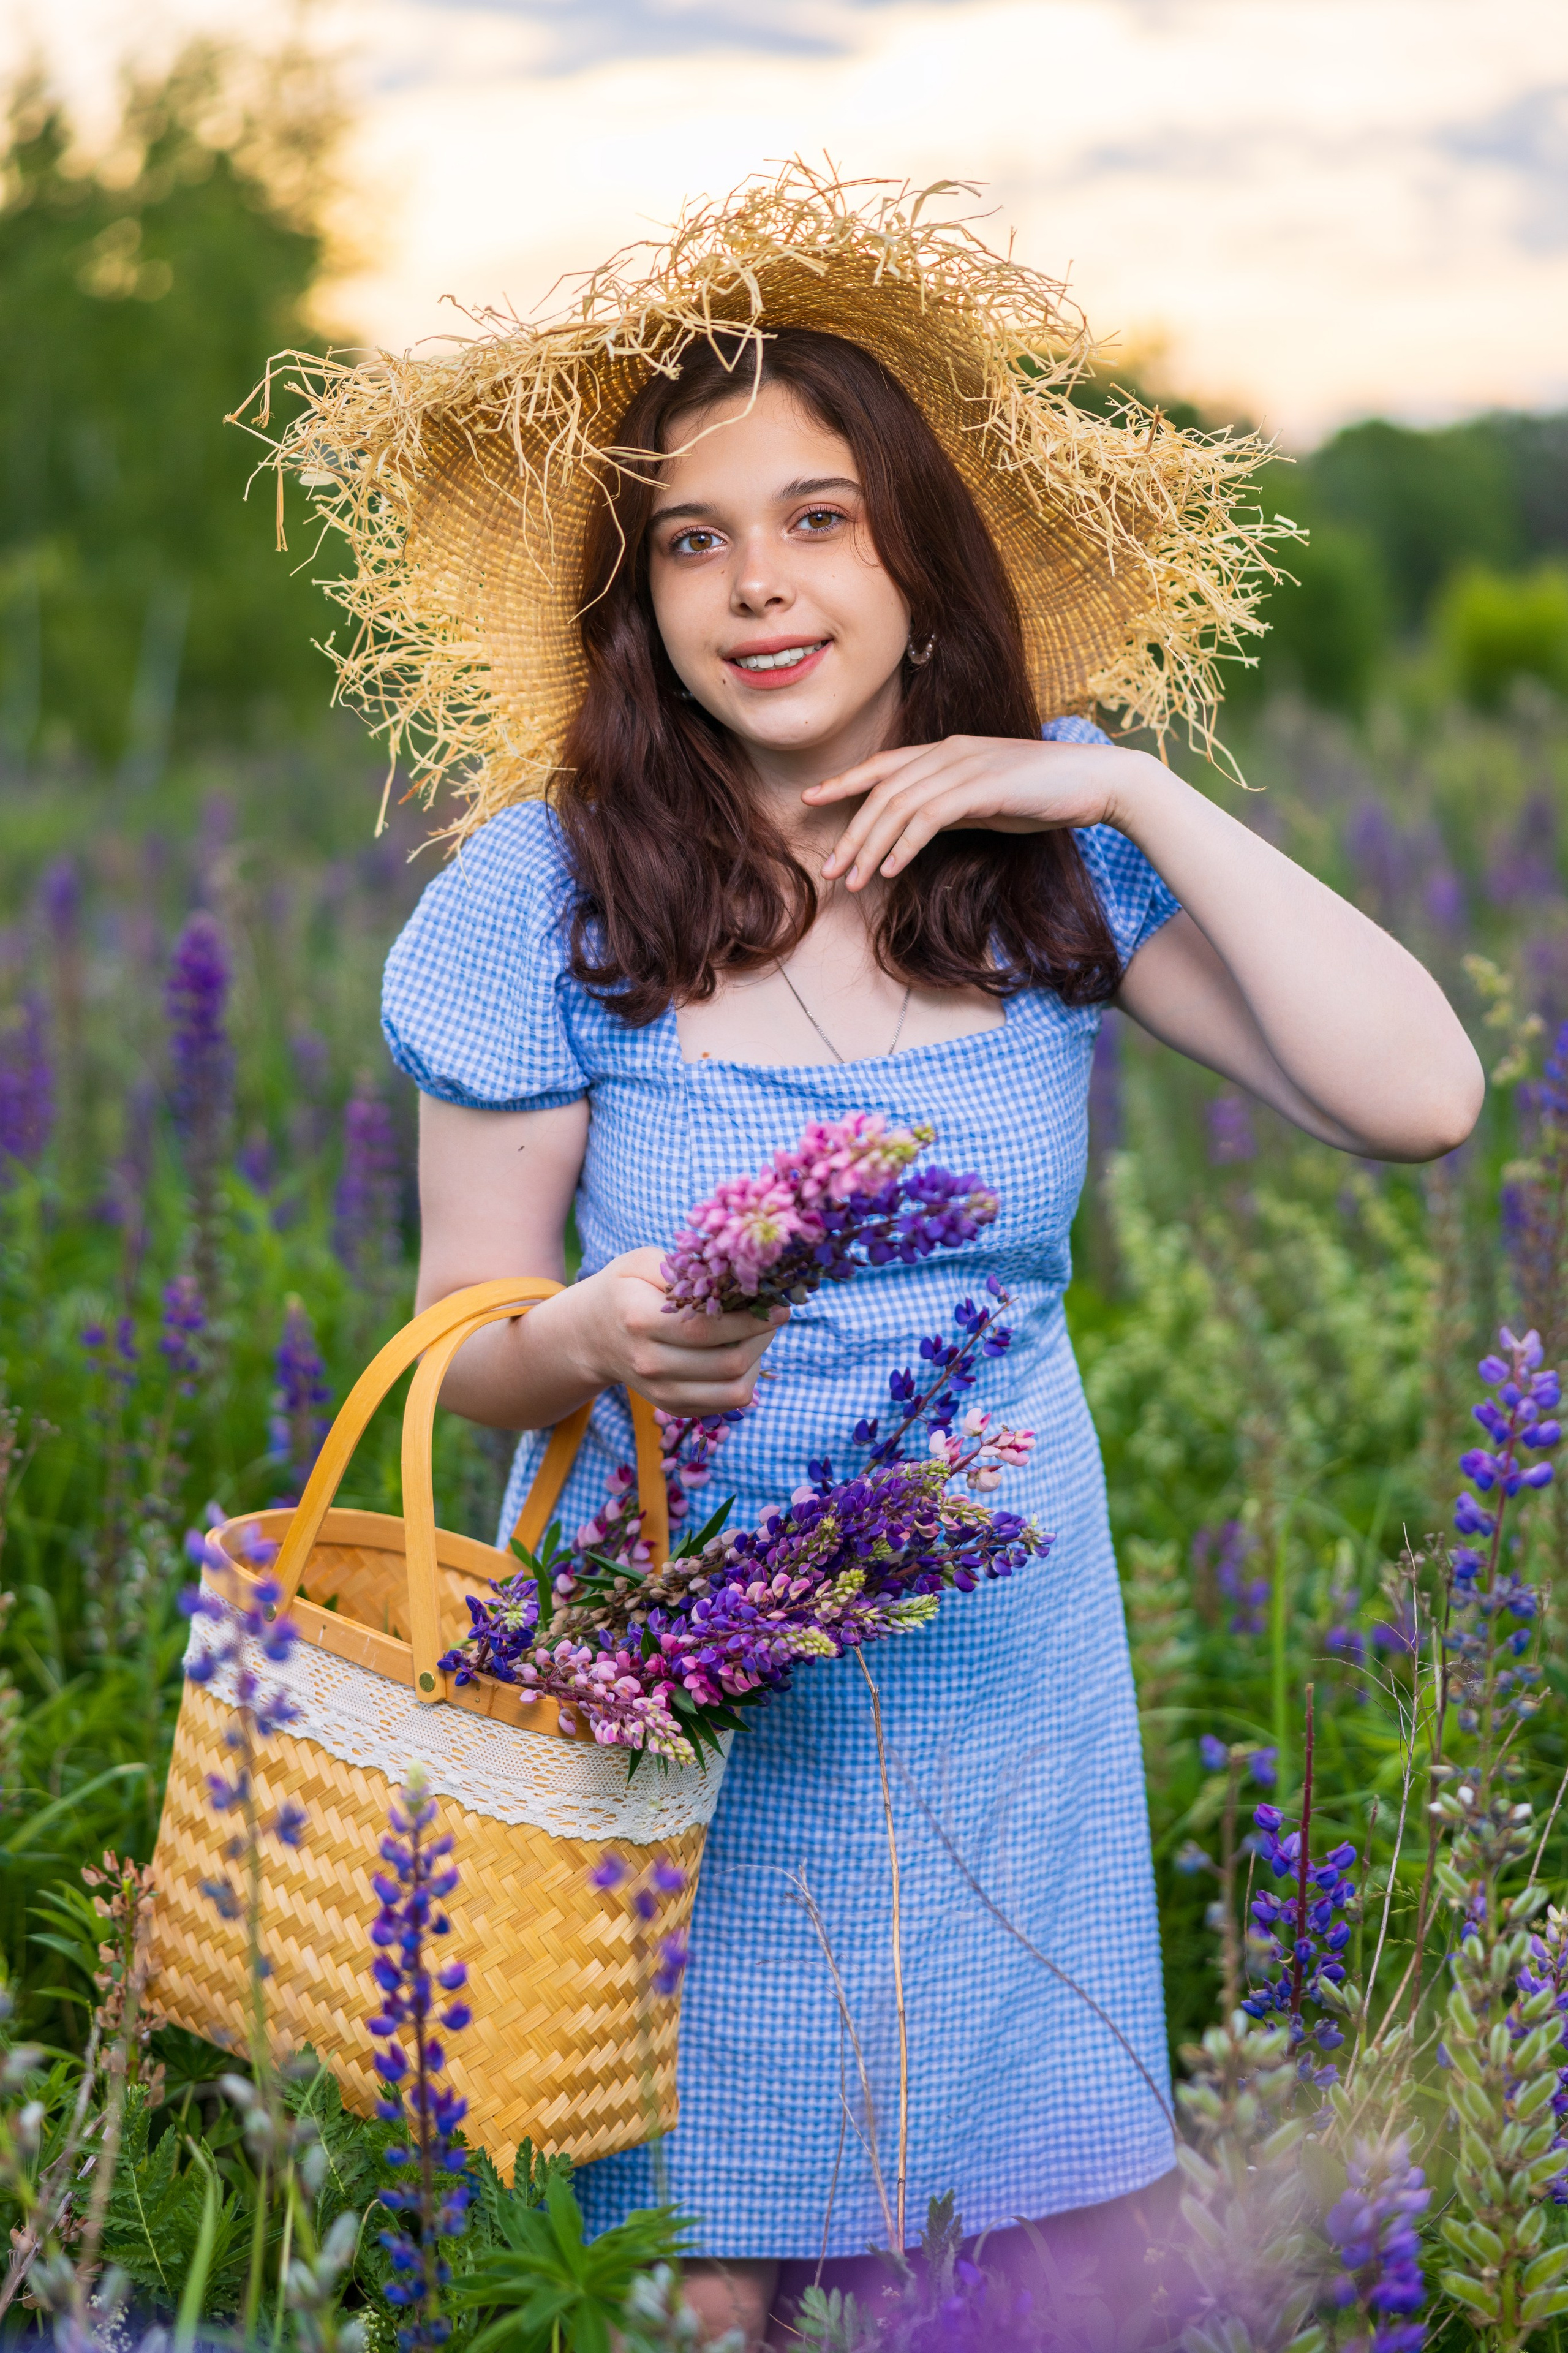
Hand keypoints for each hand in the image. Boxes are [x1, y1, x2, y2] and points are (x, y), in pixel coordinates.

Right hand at [564, 1248, 787, 1416]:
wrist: (590, 1336)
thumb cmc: (623, 1291)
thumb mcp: (640, 1263)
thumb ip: (681, 1267)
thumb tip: (731, 1276)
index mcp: (640, 1322)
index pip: (707, 1329)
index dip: (750, 1320)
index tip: (779, 1305)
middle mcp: (649, 1364)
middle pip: (727, 1363)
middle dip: (762, 1338)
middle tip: (773, 1316)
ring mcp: (660, 1392)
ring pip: (733, 1391)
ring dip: (758, 1362)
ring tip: (758, 1336)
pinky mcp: (671, 1407)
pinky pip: (725, 1403)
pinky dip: (744, 1380)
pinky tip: (741, 1354)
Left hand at [804, 735, 1154, 889]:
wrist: (1096, 782)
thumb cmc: (1043, 794)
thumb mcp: (985, 801)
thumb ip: (950, 806)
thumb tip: (917, 829)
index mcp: (947, 752)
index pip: (884, 766)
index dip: (845, 782)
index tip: (813, 801)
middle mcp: (949, 752)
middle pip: (883, 792)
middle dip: (851, 833)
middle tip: (830, 870)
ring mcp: (966, 766)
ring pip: (899, 805)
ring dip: (871, 846)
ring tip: (853, 881)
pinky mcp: (983, 787)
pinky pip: (930, 816)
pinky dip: (905, 843)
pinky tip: (891, 870)